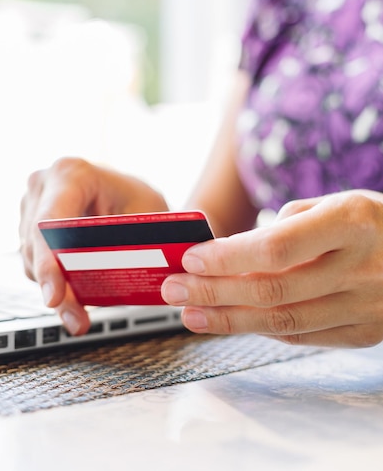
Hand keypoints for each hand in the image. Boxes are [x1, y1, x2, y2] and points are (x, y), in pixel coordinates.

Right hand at [19, 156, 167, 333]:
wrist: (128, 195)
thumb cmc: (138, 199)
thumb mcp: (146, 213)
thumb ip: (130, 238)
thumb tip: (123, 269)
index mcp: (71, 173)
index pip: (49, 221)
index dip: (49, 261)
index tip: (55, 295)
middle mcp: (43, 186)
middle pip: (36, 245)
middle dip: (55, 286)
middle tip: (76, 319)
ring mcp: (31, 208)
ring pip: (32, 260)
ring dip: (56, 292)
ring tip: (79, 316)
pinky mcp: (30, 230)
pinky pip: (34, 265)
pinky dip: (55, 286)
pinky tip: (74, 303)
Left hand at [161, 191, 382, 347]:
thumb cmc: (377, 222)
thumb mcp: (342, 201)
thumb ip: (290, 223)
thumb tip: (238, 250)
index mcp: (353, 222)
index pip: (277, 248)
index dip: (228, 258)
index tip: (190, 258)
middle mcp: (361, 267)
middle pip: (273, 291)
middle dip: (213, 292)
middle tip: (173, 290)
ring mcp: (366, 306)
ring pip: (284, 323)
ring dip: (229, 320)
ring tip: (191, 313)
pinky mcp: (365, 333)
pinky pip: (303, 336)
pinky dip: (262, 329)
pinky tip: (233, 320)